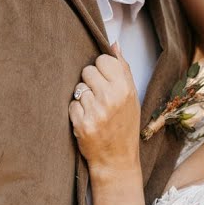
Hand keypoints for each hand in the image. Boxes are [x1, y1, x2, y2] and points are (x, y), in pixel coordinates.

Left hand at [69, 46, 140, 174]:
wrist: (117, 160)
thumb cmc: (125, 127)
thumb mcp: (132, 97)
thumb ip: (123, 70)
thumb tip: (114, 45)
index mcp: (125, 89)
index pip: (103, 60)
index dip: (102, 70)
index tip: (105, 81)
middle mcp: (111, 98)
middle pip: (87, 71)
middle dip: (90, 82)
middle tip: (99, 97)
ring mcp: (96, 111)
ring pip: (78, 88)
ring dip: (83, 97)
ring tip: (94, 110)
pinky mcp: (82, 124)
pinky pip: (72, 105)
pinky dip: (76, 112)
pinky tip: (87, 120)